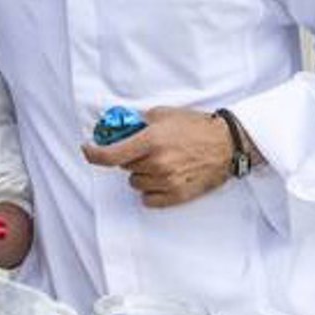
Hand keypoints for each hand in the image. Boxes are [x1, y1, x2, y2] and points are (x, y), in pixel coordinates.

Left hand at [82, 107, 232, 207]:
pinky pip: (149, 199)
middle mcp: (157, 164)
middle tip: (145, 148)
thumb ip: (139, 123)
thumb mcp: (162, 114)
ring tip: (159, 161)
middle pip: (125, 167)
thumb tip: (120, 128)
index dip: (93, 154)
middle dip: (130, 157)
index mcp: (151, 141)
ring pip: (136, 183)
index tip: (87, 150)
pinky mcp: (178, 196)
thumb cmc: (195, 126)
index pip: (111, 155)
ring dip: (141, 173)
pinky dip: (150, 190)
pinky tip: (162, 178)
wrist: (227, 144)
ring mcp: (168, 182)